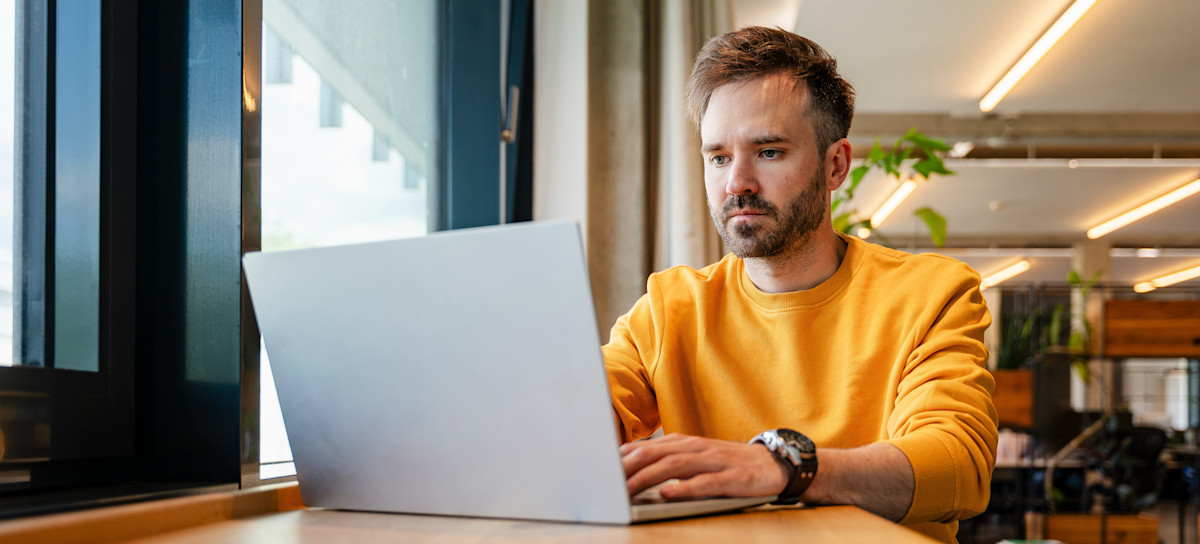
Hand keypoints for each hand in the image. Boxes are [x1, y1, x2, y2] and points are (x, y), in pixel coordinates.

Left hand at [620, 433, 787, 498]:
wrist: (774, 464)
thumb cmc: (728, 463)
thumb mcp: (696, 458)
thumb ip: (668, 460)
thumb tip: (632, 467)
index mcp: (685, 443)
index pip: (646, 448)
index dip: (622, 459)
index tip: (600, 470)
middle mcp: (696, 448)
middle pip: (655, 455)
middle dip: (628, 469)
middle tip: (606, 483)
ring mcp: (714, 461)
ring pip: (674, 466)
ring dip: (647, 478)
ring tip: (627, 489)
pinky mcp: (732, 478)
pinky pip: (705, 482)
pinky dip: (684, 488)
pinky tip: (667, 493)